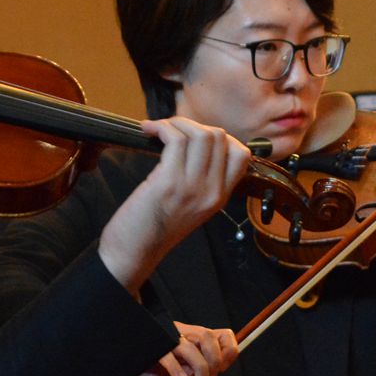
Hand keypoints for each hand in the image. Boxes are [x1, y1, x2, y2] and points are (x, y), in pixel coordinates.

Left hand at [99, 118, 251, 292]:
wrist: (134, 252)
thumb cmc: (154, 227)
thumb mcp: (191, 207)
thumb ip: (201, 181)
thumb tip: (193, 144)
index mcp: (220, 197)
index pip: (241, 155)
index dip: (219, 136)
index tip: (195, 137)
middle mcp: (212, 192)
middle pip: (220, 137)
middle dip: (193, 124)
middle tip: (171, 130)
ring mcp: (193, 187)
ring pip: (200, 134)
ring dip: (176, 123)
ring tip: (159, 129)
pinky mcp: (169, 183)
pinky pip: (175, 140)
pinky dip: (161, 127)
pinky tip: (149, 131)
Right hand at [122, 322, 238, 375]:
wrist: (121, 373)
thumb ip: (194, 375)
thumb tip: (208, 374)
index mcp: (190, 340)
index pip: (219, 335)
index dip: (228, 349)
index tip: (223, 367)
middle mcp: (179, 335)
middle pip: (207, 337)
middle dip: (214, 361)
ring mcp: (164, 338)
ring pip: (191, 345)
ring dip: (201, 367)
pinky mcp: (151, 346)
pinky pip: (168, 353)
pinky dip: (177, 368)